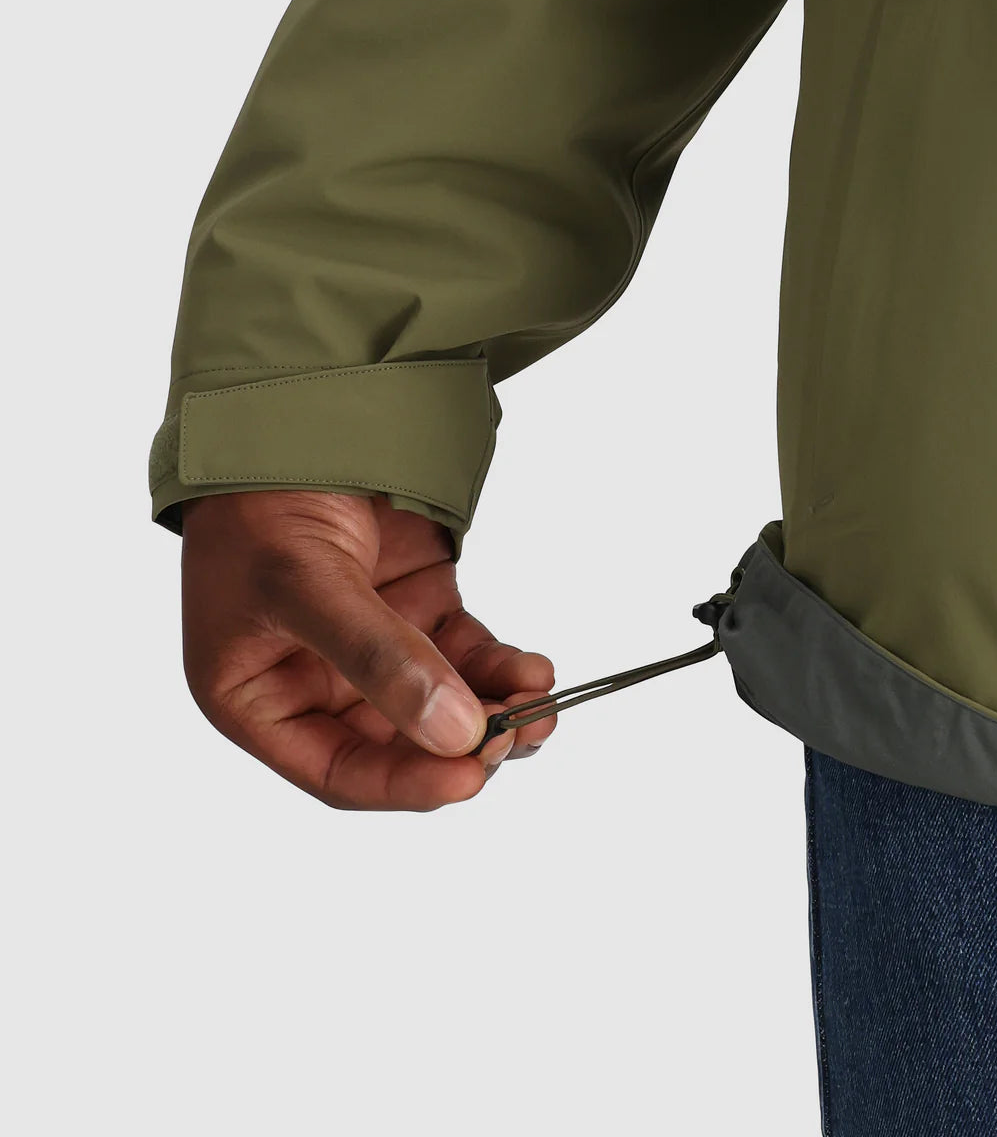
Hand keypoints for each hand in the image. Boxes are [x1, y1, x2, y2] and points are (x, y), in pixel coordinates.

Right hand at [178, 490, 556, 809]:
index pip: (340, 769)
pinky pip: (466, 658)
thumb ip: (379, 659)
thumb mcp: (308, 584)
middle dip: (462, 746)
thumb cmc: (260, 501)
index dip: (405, 783)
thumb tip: (457, 735)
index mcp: (260, 699)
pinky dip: (500, 668)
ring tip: (538, 706)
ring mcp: (373, 649)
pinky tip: (530, 668)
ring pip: (443, 706)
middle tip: (513, 733)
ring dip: (494, 713)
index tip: (469, 778)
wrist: (289, 411)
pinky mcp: (417, 611)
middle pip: (403, 745)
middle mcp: (316, 685)